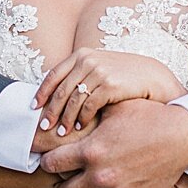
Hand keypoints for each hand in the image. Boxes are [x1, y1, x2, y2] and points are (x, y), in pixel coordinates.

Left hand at [33, 48, 186, 136]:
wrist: (153, 77)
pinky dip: (83, 118)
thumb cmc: (124, 77)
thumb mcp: (100, 69)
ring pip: (73, 100)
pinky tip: (81, 127)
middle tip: (44, 127)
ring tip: (62, 133)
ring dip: (66, 118)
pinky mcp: (110, 85)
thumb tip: (56, 95)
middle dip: (51, 110)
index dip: (42, 92)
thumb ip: (80, 76)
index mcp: (82, 55)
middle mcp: (88, 60)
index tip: (34, 108)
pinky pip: (89, 105)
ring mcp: (99, 72)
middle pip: (61, 90)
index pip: (54, 74)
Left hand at [41, 100, 187, 187]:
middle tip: (67, 177)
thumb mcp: (118, 107)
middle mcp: (100, 174)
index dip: (49, 160)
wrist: (182, 135)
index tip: (53, 158)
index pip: (52, 163)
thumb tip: (76, 107)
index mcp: (92, 150)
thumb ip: (93, 110)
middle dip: (62, 184)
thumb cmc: (151, 117)